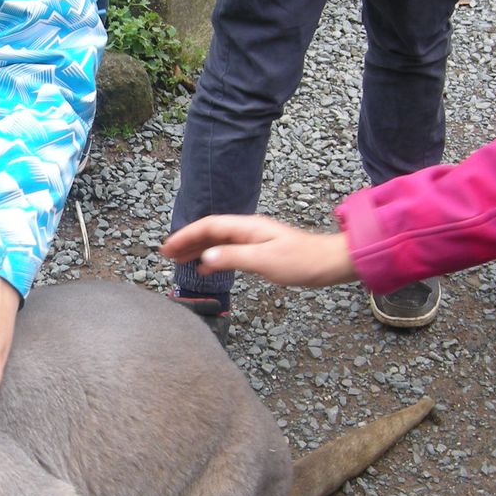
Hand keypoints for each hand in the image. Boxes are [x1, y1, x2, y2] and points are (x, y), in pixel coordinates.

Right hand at [160, 215, 355, 286]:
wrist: (330, 263)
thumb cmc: (303, 261)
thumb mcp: (265, 261)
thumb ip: (234, 258)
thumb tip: (206, 258)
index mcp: (248, 227)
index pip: (209, 227)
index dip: (186, 235)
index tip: (168, 247)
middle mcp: (248, 230)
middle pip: (210, 232)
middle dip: (187, 241)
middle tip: (166, 254)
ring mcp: (254, 239)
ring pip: (218, 241)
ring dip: (197, 249)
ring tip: (179, 260)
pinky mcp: (260, 251)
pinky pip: (229, 250)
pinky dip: (213, 257)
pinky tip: (206, 268)